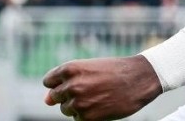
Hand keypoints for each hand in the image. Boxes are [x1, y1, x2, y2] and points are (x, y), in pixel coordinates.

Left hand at [43, 55, 162, 120]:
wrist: (138, 79)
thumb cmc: (113, 71)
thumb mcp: (88, 69)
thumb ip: (65, 82)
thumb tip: (46, 101)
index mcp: (70, 68)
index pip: (49, 81)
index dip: (59, 84)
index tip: (71, 83)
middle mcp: (71, 85)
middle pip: (56, 97)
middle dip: (68, 95)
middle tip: (88, 89)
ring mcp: (78, 102)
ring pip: (66, 109)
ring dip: (77, 106)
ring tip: (96, 96)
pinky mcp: (87, 117)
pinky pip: (77, 119)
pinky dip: (86, 115)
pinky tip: (100, 105)